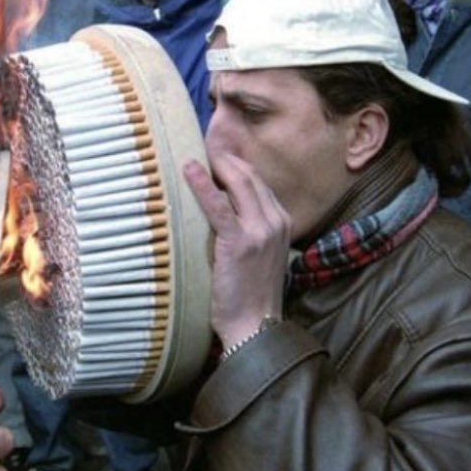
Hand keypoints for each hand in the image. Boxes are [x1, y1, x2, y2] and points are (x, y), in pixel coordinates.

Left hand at [183, 154, 289, 349]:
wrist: (255, 327)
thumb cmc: (251, 294)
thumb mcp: (260, 255)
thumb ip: (250, 230)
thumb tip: (222, 209)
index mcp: (281, 222)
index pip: (258, 182)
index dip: (235, 164)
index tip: (215, 151)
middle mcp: (276, 221)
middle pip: (249, 176)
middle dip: (226, 157)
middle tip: (203, 142)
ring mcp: (261, 231)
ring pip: (238, 184)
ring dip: (216, 163)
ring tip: (196, 149)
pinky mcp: (240, 243)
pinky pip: (219, 207)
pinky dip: (203, 185)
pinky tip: (189, 170)